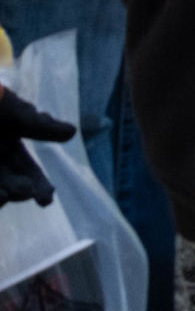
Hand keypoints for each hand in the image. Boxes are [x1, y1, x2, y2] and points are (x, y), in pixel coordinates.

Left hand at [0, 87, 70, 207]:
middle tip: (23, 193)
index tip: (46, 199)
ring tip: (4, 194)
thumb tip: (71, 133)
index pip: (29, 171)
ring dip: (1, 196)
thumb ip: (37, 124)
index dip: (39, 186)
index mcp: (8, 145)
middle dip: (20, 192)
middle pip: (12, 185)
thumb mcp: (10, 111)